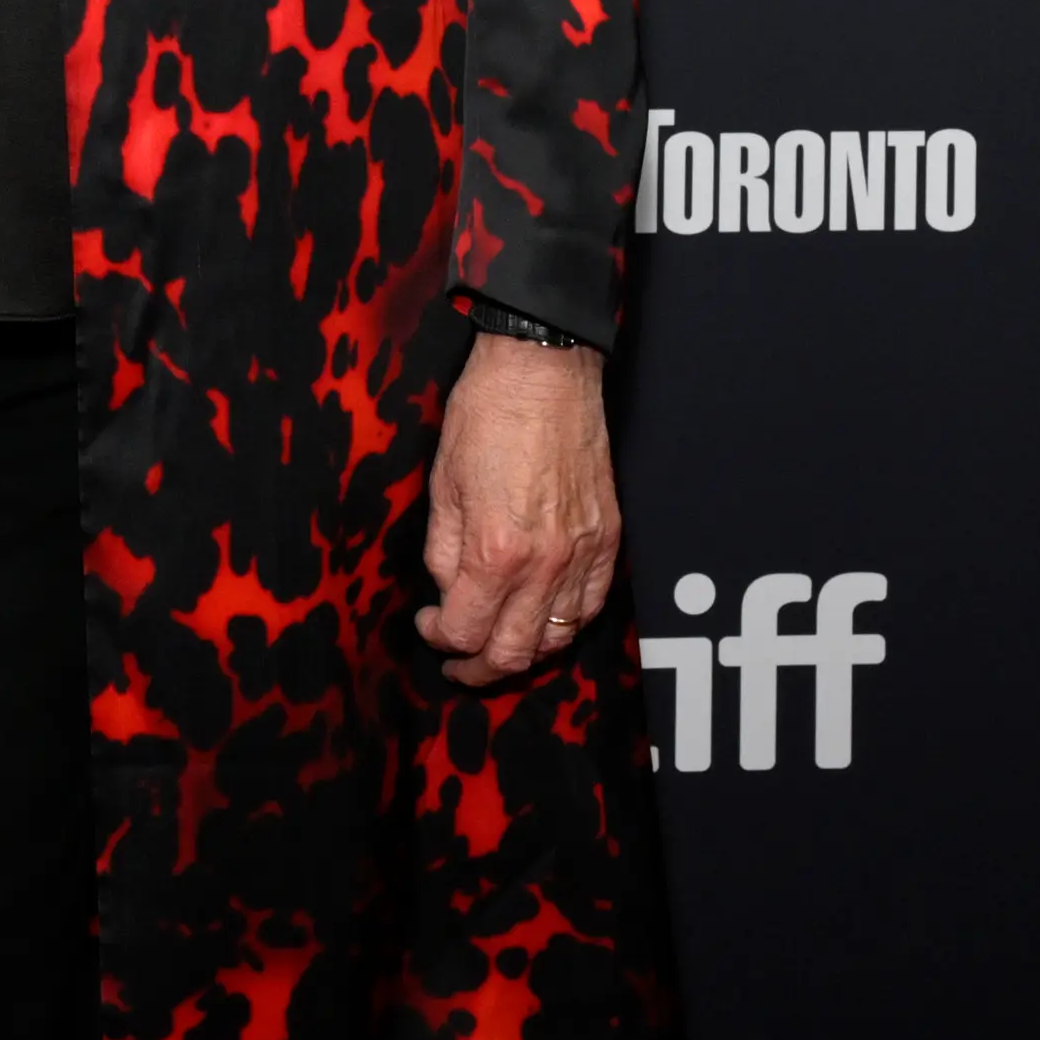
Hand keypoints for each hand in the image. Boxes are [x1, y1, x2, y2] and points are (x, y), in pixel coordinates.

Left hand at [414, 337, 618, 684]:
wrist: (545, 370)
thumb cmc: (486, 415)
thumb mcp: (442, 484)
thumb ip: (443, 551)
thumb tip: (448, 591)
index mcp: (494, 551)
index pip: (466, 630)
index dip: (440, 639)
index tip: (428, 625)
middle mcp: (545, 563)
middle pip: (514, 652)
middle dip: (478, 668)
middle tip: (457, 663)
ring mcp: (584, 553)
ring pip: (559, 639)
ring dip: (524, 652)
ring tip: (498, 645)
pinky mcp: (610, 538)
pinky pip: (592, 606)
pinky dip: (566, 625)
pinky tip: (545, 620)